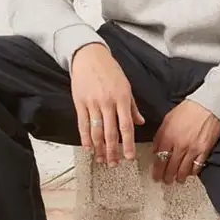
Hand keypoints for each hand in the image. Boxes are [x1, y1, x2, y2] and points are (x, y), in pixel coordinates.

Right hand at [71, 44, 144, 165]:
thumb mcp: (126, 86)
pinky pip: (83, 124)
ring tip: (101, 160)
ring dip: (99, 148)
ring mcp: (92, 103)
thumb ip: (132, 107)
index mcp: (122, 98)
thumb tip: (140, 122)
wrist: (89, 55)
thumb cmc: (110, 70)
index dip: (127, 144)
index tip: (129, 158)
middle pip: (110, 133)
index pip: (126, 127)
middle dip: (112, 151)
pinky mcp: (79, 103)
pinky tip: (88, 148)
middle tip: (114, 164)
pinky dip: (85, 138)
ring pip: (96, 131)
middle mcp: (108, 102)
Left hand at [151, 99, 219, 184]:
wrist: (207, 105)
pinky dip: (192, 172)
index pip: (159, 160)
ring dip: (179, 177)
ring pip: (183, 170)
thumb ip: (159, 136)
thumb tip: (155, 150)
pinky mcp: (204, 150)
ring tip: (178, 180)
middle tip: (166, 181)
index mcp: (168, 137)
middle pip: (170, 168)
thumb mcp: (167, 120)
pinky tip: (190, 172)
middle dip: (167, 177)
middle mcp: (179, 145)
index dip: (157, 171)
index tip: (156, 176)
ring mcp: (192, 149)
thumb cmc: (187, 110)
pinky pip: (197, 166)